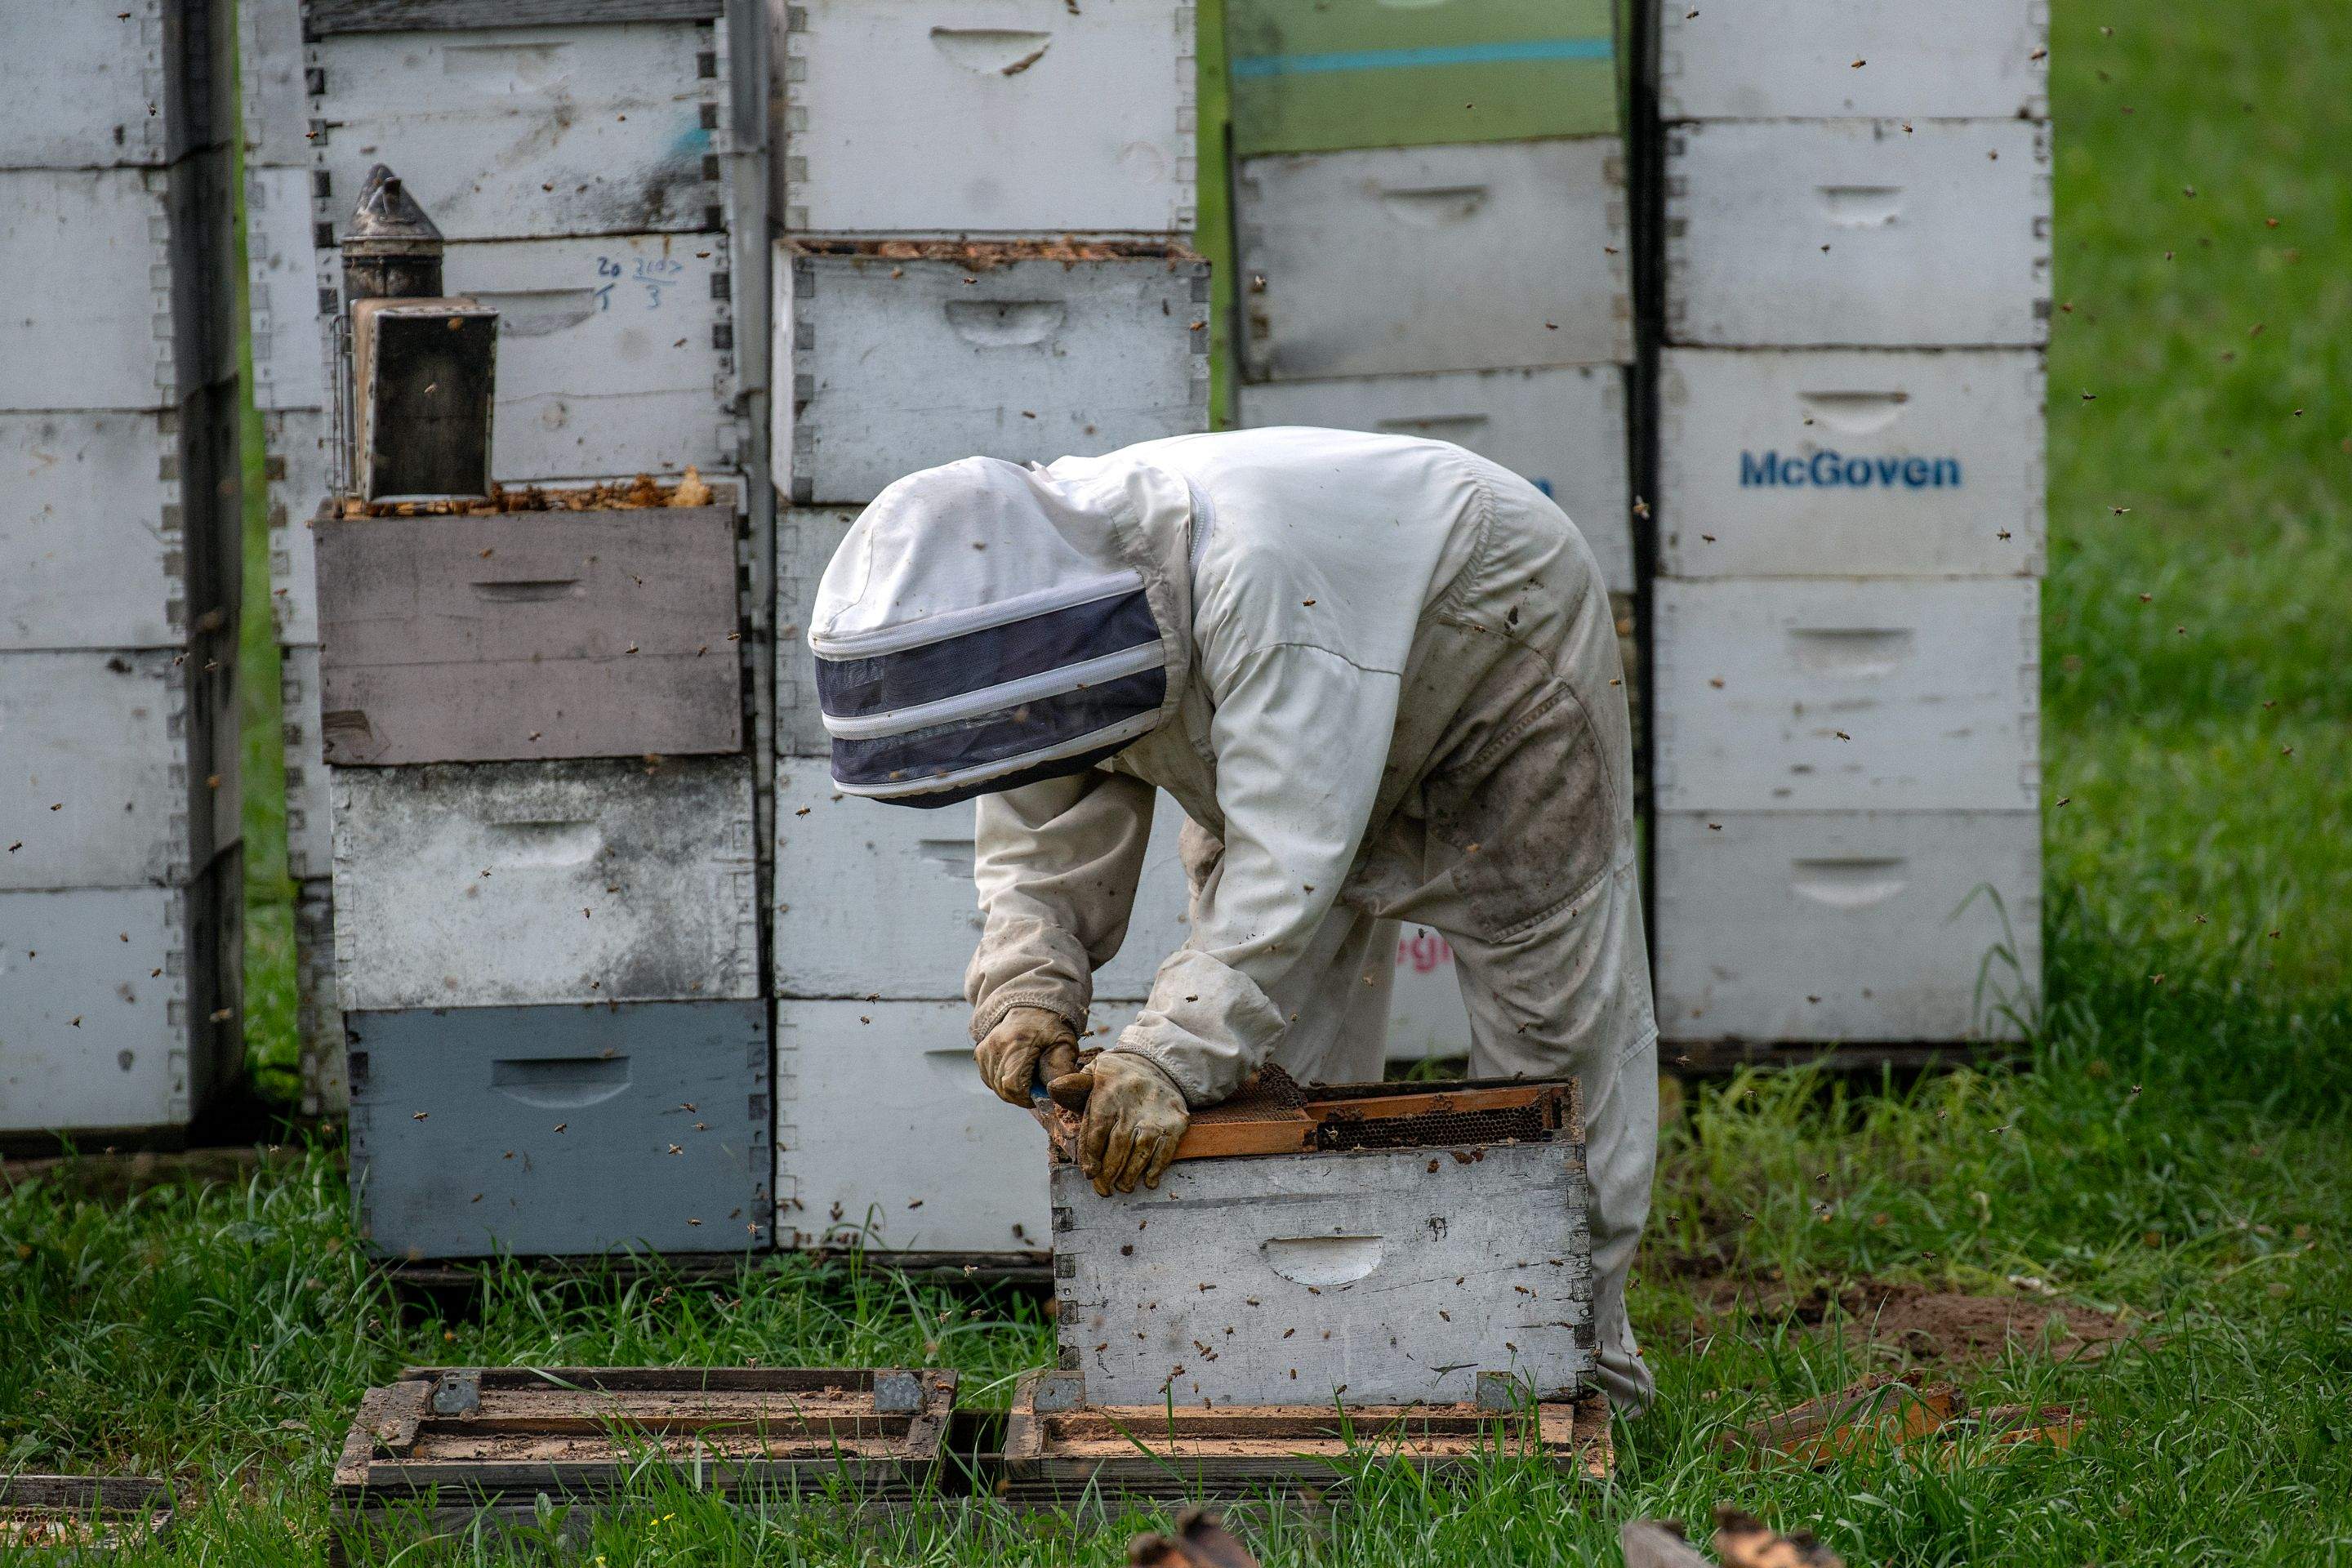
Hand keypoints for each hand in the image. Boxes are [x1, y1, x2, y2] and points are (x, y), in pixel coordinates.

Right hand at [974, 1006, 1079, 1106]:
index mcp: (1018, 1043)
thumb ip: (1061, 1068)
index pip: (1013, 1085)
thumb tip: (1055, 1090)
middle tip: (1035, 1087)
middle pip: (1002, 1088)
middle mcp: (997, 1046)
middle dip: (1020, 1095)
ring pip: (994, 1085)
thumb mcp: (1064, 1043)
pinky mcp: (980, 1052)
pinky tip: (1014, 1072)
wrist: (1031, 1006)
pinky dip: (1001, 1082)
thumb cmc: (1050, 1026)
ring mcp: (985, 1049)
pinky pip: (988, 1078)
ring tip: (1026, 1077)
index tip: (1037, 1095)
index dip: (1026, 1098)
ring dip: (1010, 1089)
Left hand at [1058, 1051, 1188, 1195]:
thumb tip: (1053, 1088)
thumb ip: (1074, 1086)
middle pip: (1119, 1144)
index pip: (1097, 1129)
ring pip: (1141, 1151)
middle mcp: (1133, 1103)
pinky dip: (1157, 1169)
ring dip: (1131, 1175)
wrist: (1157, 1064)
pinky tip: (1149, 1181)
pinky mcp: (1176, 1121)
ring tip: (1123, 1187)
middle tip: (1104, 1189)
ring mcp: (1156, 1114)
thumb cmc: (1116, 1078)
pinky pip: (1166, 1150)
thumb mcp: (1093, 1073)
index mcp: (1109, 1091)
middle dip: (1109, 1172)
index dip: (1092, 1155)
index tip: (1090, 1174)